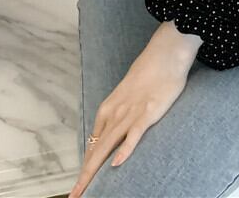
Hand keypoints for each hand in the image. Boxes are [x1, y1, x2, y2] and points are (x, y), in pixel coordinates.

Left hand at [68, 21, 201, 197]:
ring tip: (84, 189)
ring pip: (108, 147)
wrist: (164, 54)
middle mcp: (115, 114)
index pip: (92, 144)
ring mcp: (130, 114)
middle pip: (95, 150)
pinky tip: (116, 164)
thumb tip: (118, 128)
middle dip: (84, 176)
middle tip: (74, 195)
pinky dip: (124, 150)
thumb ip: (121, 111)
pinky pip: (133, 135)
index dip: (85, 166)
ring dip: (94, 171)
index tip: (79, 184)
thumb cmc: (149, 73)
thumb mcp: (129, 94)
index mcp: (108, 109)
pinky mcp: (147, 113)